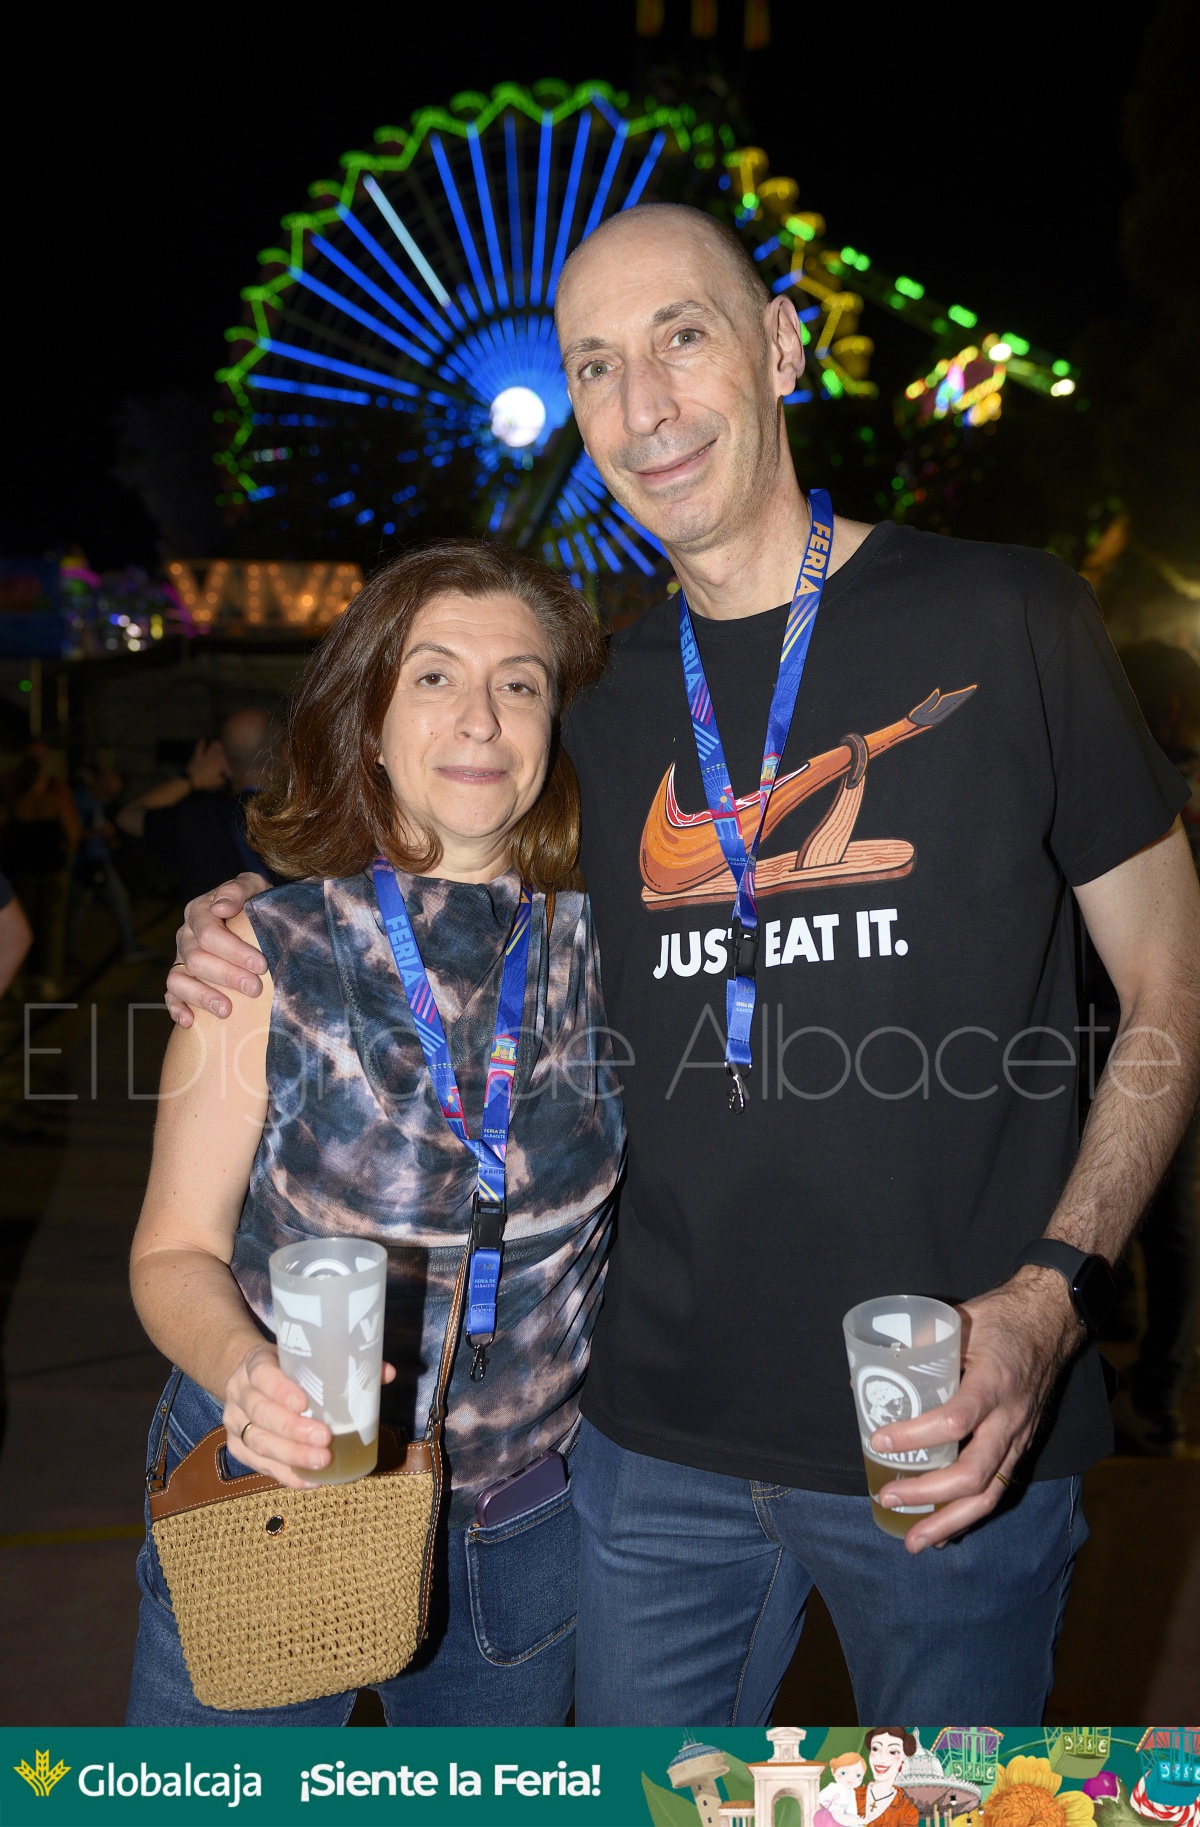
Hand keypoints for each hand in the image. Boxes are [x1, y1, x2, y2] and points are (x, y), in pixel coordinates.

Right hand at [165, 873, 270, 1024]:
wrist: (254, 920)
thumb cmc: (255, 904)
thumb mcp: (254, 888)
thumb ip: (238, 889)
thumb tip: (220, 907)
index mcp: (200, 911)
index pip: (209, 933)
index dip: (234, 950)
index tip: (260, 964)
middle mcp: (186, 935)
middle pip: (198, 958)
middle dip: (227, 975)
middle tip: (254, 988)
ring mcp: (181, 959)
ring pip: (179, 979)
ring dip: (202, 996)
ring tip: (226, 1010)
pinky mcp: (180, 980)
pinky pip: (170, 995)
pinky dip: (176, 1009)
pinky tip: (190, 1022)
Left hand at [186, 738, 230, 792]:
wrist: (191, 779)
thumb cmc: (205, 782)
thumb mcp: (216, 783)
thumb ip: (221, 779)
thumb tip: (223, 778)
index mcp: (219, 764)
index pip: (226, 763)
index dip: (228, 768)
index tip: (229, 775)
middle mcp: (213, 757)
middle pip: (222, 751)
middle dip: (225, 753)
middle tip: (226, 756)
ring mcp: (205, 755)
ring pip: (213, 746)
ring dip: (216, 745)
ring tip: (218, 744)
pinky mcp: (197, 755)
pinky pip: (199, 747)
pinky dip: (201, 744)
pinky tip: (202, 740)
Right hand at [222, 1343, 395, 1489]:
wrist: (248, 1379)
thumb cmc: (286, 1369)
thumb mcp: (304, 1358)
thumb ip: (344, 1363)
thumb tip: (387, 1373)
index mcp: (255, 1364)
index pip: (262, 1374)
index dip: (281, 1389)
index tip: (305, 1403)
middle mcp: (239, 1393)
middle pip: (261, 1413)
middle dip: (293, 1430)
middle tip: (324, 1439)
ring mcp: (234, 1422)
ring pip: (257, 1442)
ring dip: (291, 1456)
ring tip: (322, 1462)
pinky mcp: (237, 1447)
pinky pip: (258, 1465)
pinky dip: (286, 1475)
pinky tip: (311, 1480)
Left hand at [869, 1265, 1082, 1552]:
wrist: (1051, 1322)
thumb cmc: (1000, 1320)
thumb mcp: (959, 1322)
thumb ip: (917, 1347)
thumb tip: (864, 1378)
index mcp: (993, 1382)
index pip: (955, 1420)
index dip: (916, 1436)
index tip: (879, 1440)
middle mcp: (1009, 1417)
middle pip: (973, 1474)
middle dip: (928, 1495)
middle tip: (888, 1497)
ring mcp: (1019, 1437)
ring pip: (989, 1494)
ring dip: (949, 1521)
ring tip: (914, 1541)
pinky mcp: (1021, 1447)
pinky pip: (996, 1490)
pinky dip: (967, 1515)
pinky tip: (943, 1531)